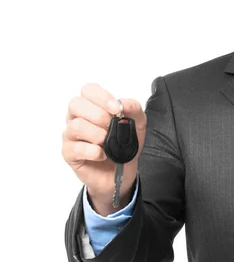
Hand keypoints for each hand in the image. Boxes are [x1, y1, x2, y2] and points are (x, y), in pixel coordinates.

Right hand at [62, 83, 146, 214]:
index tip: (116, 109)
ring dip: (97, 134)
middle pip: (76, 104)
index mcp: (92, 105)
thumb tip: (124, 103)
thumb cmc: (125, 143)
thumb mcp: (137, 123)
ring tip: (107, 141)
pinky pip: (75, 148)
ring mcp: (71, 135)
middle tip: (111, 127)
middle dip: (98, 115)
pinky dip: (93, 151)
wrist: (122, 171)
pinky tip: (102, 154)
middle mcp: (77, 117)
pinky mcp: (69, 153)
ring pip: (75, 126)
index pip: (88, 90)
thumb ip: (133, 108)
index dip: (102, 97)